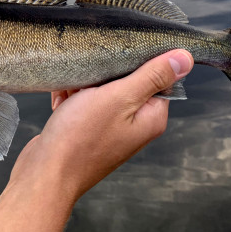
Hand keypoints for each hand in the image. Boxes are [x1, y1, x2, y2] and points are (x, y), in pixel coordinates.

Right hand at [10, 50, 193, 202]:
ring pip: (101, 90)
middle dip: (104, 74)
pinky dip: (71, 99)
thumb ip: (152, 76)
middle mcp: (135, 125)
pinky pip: (83, 103)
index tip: (116, 58)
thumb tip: (184, 58)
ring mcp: (111, 129)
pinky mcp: (89, 131)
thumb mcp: (119, 98)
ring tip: (71, 91)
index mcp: (150, 117)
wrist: (45, 173)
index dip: (136, 63)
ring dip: (83, 85)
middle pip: (127, 81)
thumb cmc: (80, 139)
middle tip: (89, 77)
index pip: (158, 77)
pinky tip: (61, 103)